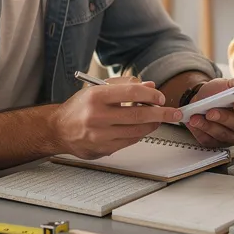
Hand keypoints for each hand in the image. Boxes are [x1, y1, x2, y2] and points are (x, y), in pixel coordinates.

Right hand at [47, 81, 181, 158]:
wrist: (58, 129)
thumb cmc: (79, 107)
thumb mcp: (97, 88)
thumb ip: (125, 85)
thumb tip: (150, 86)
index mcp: (96, 96)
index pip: (132, 93)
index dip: (151, 95)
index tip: (160, 97)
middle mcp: (97, 116)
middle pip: (138, 115)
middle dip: (162, 114)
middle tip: (174, 113)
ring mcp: (99, 135)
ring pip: (137, 131)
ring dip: (152, 125)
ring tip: (158, 119)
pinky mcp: (102, 149)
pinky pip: (129, 142)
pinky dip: (139, 135)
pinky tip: (142, 128)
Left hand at [184, 77, 233, 147]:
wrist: (201, 101)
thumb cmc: (217, 93)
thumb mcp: (225, 83)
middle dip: (224, 118)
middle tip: (210, 112)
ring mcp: (232, 136)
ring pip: (223, 135)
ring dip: (208, 126)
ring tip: (196, 118)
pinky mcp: (218, 143)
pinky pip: (210, 140)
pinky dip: (200, 131)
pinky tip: (194, 124)